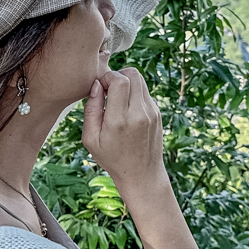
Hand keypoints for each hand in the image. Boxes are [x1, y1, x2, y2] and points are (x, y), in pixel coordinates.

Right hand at [81, 68, 165, 191]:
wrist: (142, 175)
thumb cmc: (112, 159)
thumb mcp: (91, 139)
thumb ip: (91, 109)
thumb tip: (96, 85)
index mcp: (120, 120)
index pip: (120, 80)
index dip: (108, 77)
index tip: (100, 87)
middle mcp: (139, 114)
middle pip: (133, 74)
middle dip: (118, 75)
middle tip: (108, 89)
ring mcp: (152, 113)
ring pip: (141, 80)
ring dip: (127, 82)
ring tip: (116, 98)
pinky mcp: (157, 113)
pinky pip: (145, 92)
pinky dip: (134, 93)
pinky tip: (126, 109)